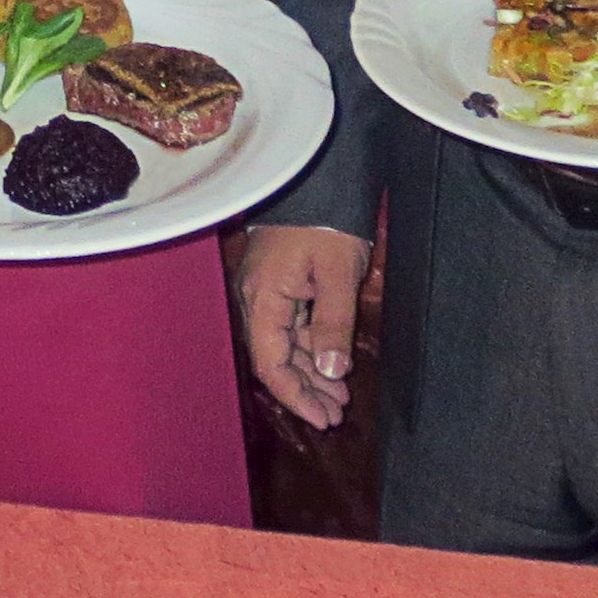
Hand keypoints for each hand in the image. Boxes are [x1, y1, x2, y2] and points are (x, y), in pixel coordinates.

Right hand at [234, 224, 368, 430]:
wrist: (318, 179)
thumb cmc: (325, 222)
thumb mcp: (337, 274)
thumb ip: (333, 325)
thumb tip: (332, 371)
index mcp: (263, 298)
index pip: (270, 363)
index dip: (295, 395)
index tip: (322, 418)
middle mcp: (256, 300)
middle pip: (275, 359)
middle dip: (305, 390)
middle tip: (337, 415)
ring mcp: (266, 292)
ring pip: (284, 346)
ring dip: (311, 372)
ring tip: (340, 397)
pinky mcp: (280, 285)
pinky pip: (291, 328)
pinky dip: (311, 349)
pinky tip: (332, 364)